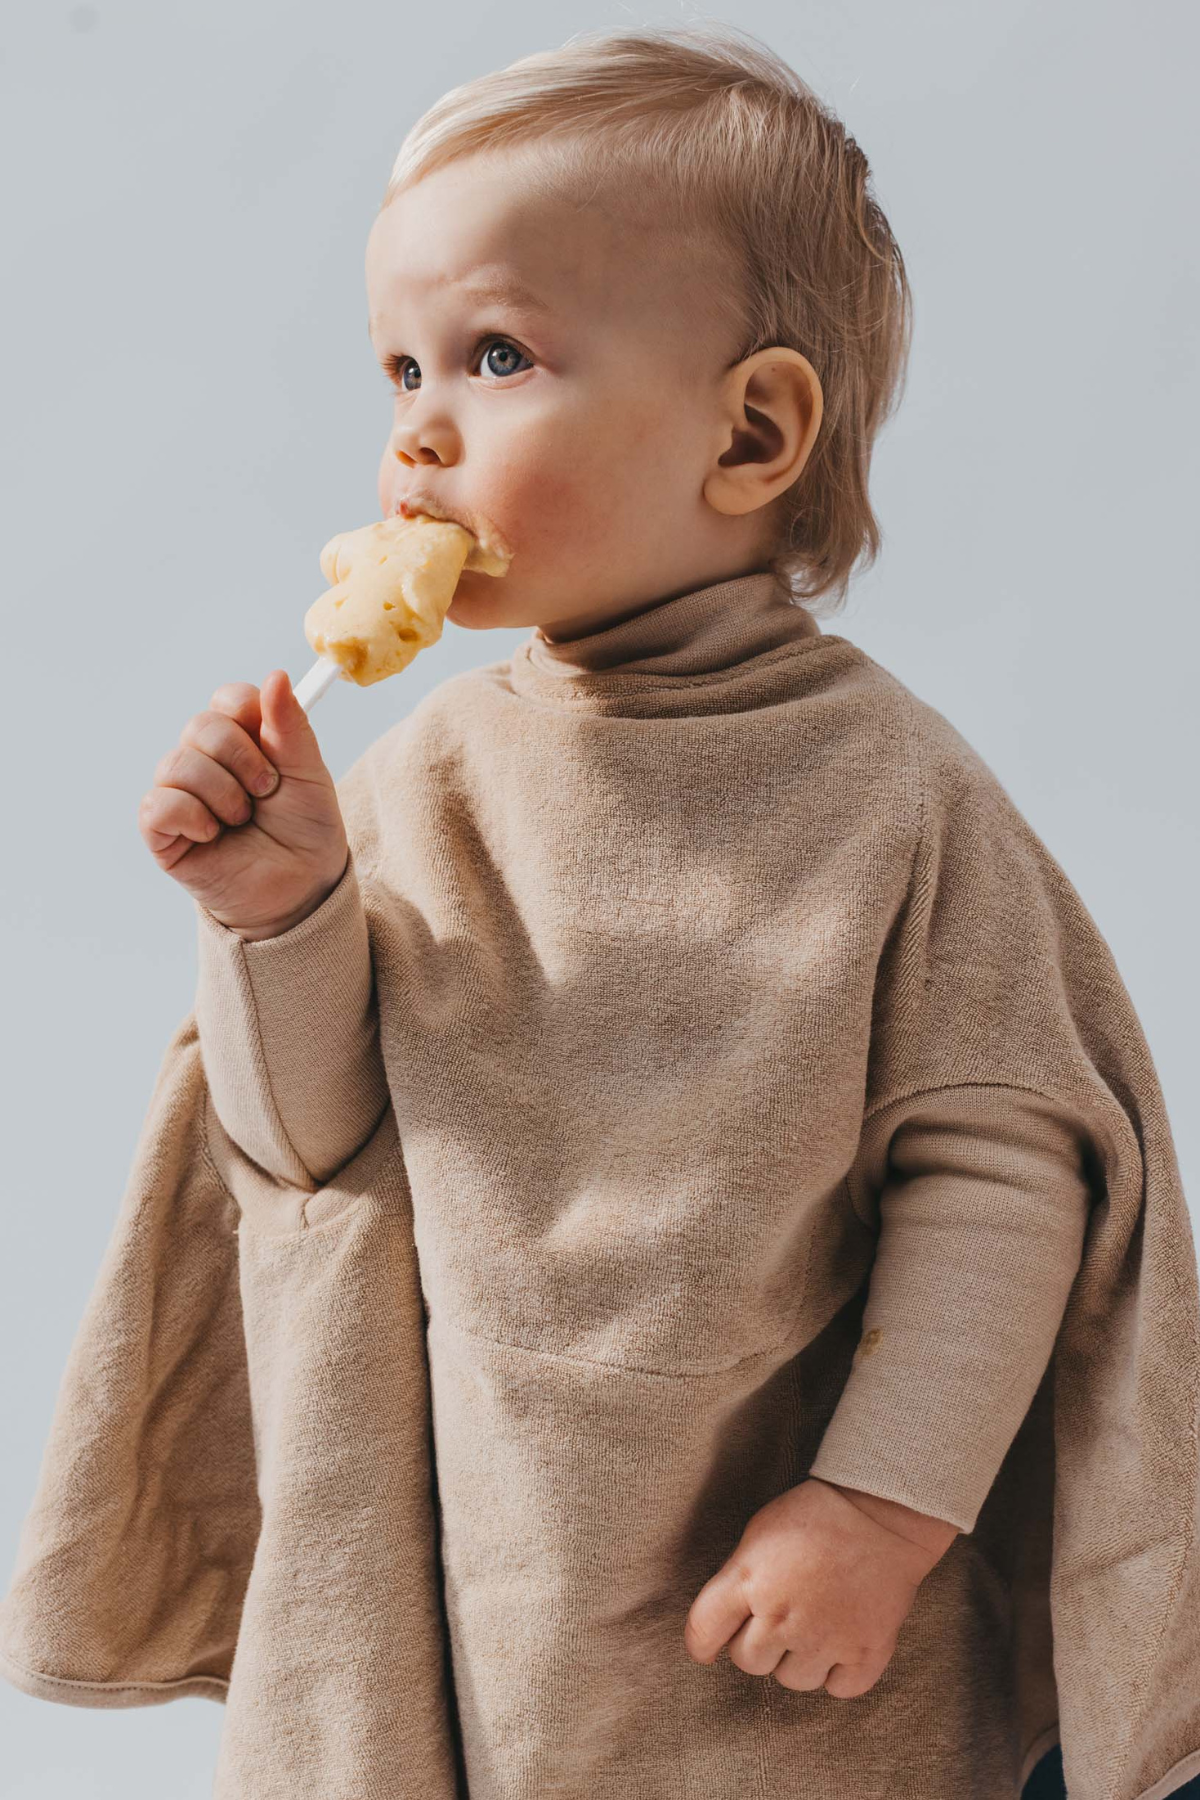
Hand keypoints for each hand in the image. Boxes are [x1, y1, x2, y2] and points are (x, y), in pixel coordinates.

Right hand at [138, 669, 349, 939]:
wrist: (303, 890)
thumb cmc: (306, 831)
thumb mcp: (309, 773)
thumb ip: (291, 726)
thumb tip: (276, 675)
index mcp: (242, 740)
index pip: (229, 699)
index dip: (250, 715)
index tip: (275, 750)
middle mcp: (205, 760)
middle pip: (200, 725)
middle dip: (242, 760)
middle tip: (266, 792)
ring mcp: (180, 794)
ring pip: (177, 763)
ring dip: (223, 794)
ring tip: (242, 820)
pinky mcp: (161, 831)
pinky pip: (158, 804)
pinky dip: (192, 816)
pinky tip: (213, 835)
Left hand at [683, 1477, 957, 1699]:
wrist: (882, 1512)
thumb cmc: (816, 1515)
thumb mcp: (760, 1532)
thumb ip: (739, 1580)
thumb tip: (724, 1622)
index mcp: (749, 1581)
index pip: (702, 1633)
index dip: (702, 1644)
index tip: (709, 1647)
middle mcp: (782, 1617)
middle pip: (748, 1663)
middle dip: (758, 1644)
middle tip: (781, 1617)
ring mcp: (825, 1639)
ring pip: (792, 1680)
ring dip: (798, 1660)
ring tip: (816, 1623)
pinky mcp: (865, 1654)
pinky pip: (837, 1689)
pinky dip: (839, 1672)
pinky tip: (843, 1639)